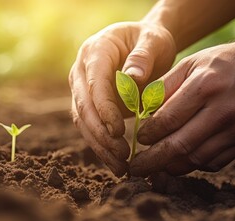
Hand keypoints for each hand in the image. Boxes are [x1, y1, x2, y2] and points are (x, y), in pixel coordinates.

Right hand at [69, 21, 175, 175]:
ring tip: (120, 166)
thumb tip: (132, 77)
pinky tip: (116, 163)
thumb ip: (143, 56)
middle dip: (101, 134)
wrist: (144, 44)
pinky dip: (102, 147)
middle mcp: (81, 71)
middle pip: (83, 106)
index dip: (104, 109)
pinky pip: (91, 128)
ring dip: (100, 146)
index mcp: (95, 51)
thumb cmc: (151, 40)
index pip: (94, 84)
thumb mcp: (153, 41)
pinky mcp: (89, 105)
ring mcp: (82, 89)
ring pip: (83, 122)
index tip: (118, 131)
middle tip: (122, 154)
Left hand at [130, 40, 234, 176]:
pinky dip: (192, 165)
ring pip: (195, 160)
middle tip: (135, 168)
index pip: (167, 120)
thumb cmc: (223, 62)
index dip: (148, 134)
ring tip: (153, 167)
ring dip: (170, 167)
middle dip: (152, 161)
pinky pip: (212, 163)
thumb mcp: (190, 63)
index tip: (138, 138)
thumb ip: (164, 87)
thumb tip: (141, 114)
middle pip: (179, 146)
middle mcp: (223, 111)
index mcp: (206, 86)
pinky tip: (179, 160)